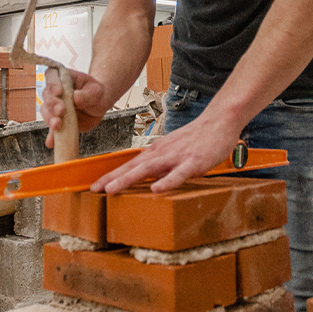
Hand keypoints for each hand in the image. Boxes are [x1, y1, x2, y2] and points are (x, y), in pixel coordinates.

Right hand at [40, 68, 109, 147]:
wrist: (98, 106)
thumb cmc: (96, 93)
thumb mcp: (96, 91)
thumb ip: (87, 94)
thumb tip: (76, 97)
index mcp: (63, 78)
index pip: (52, 75)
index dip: (52, 83)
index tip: (59, 92)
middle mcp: (55, 92)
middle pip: (47, 96)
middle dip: (53, 104)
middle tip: (61, 111)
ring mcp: (54, 107)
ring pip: (46, 111)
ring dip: (50, 119)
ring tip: (57, 125)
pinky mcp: (57, 121)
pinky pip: (52, 129)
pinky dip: (51, 136)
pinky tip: (51, 142)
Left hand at [91, 114, 242, 193]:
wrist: (219, 121)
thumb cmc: (197, 138)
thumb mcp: (173, 150)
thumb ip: (160, 164)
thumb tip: (146, 179)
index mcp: (156, 151)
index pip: (129, 164)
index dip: (111, 175)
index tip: (94, 186)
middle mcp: (162, 153)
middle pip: (132, 167)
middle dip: (112, 179)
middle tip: (93, 190)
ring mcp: (177, 157)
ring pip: (148, 169)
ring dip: (128, 179)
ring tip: (111, 190)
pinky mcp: (193, 162)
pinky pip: (178, 174)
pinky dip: (167, 182)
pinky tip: (156, 189)